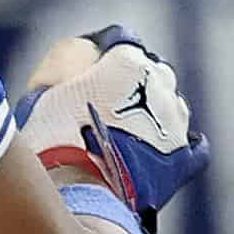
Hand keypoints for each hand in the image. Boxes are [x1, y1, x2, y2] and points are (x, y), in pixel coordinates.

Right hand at [14, 24, 208, 229]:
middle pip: (151, 71)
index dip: (103, 52)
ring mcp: (176, 121)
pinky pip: (193, 146)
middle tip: (110, 101)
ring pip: (171, 105)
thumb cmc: (54, 140)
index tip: (91, 66)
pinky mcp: (183, 158)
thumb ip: (58, 73)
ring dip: (155, 112)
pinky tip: (164, 152)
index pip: (119, 40)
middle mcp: (159, 83)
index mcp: (126, 60)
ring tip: (132, 132)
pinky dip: (180, 146)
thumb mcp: (40, 95)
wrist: (80, 192)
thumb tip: (67, 74)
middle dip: (134, 81)